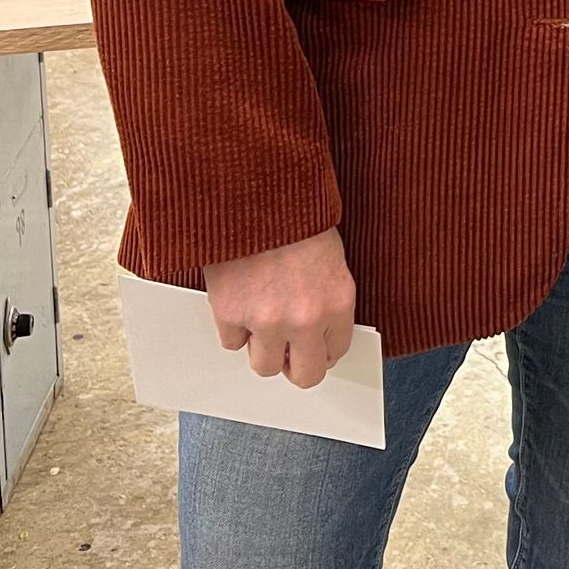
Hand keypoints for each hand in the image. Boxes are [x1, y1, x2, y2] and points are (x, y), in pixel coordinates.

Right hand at [204, 229, 356, 388]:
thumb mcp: (330, 260)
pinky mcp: (230, 314)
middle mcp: (306, 319)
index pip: (335, 352)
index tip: (312, 346)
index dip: (321, 350)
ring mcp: (266, 321)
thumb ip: (326, 302)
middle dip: (296, 366)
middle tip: (287, 352)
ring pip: (265, 366)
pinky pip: (232, 343)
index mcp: (338, 303)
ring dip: (262, 349)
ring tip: (260, 322)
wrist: (256, 193)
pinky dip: (233, 327)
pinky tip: (239, 301)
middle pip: (305, 375)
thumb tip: (317, 334)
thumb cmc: (296, 218)